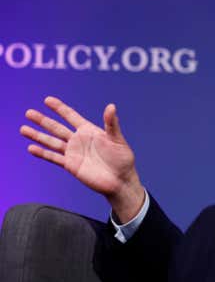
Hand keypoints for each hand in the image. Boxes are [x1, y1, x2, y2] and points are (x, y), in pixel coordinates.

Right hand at [20, 97, 144, 222]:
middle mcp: (79, 140)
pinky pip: (54, 158)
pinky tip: (31, 148)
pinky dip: (43, 153)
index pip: (71, 116)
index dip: (60, 108)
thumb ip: (111, 124)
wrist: (120, 181)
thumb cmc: (123, 159)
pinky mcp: (71, 165)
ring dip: (38, 135)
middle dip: (43, 120)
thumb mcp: (117, 139)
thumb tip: (111, 106)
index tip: (47, 100)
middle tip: (28, 113)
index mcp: (90, 131)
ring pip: (52, 141)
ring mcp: (74, 153)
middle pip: (57, 128)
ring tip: (23, 129)